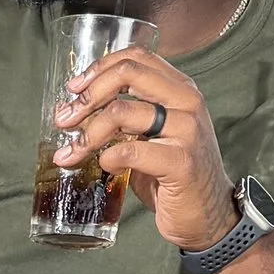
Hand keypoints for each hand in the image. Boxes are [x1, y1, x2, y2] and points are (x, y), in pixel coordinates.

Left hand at [55, 50, 240, 257]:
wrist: (209, 216)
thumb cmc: (174, 175)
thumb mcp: (154, 136)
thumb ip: (126, 117)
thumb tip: (74, 110)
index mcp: (181, 90)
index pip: (137, 57)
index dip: (100, 67)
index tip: (74, 88)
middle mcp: (187, 102)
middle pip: (128, 75)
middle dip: (87, 96)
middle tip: (65, 120)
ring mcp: (187, 131)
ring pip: (122, 112)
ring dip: (88, 133)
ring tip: (72, 153)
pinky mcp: (181, 162)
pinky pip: (130, 151)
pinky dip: (107, 158)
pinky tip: (108, 168)